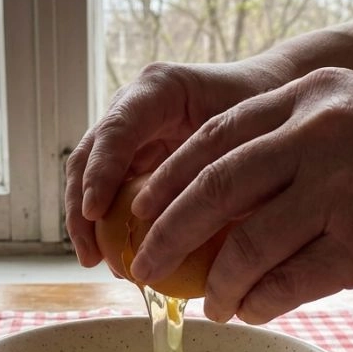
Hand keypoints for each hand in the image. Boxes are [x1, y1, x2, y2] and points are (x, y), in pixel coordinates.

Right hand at [65, 56, 292, 267]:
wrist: (272, 94)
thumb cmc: (268, 108)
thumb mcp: (252, 133)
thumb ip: (225, 167)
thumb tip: (203, 224)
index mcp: (160, 89)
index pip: (117, 130)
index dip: (100, 171)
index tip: (94, 213)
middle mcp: (134, 108)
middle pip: (88, 155)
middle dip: (80, 206)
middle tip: (91, 252)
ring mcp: (130, 133)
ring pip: (89, 176)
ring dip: (86, 221)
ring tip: (97, 262)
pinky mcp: (134, 158)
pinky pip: (110, 192)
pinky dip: (107, 224)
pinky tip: (116, 258)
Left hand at [128, 67, 352, 322]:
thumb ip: (304, 145)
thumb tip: (231, 202)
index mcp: (317, 94)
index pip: (215, 137)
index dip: (168, 181)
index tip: (143, 213)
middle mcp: (324, 130)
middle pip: (212, 187)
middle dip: (167, 234)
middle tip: (146, 267)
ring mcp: (346, 185)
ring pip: (245, 244)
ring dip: (219, 283)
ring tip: (211, 304)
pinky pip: (290, 283)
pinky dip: (262, 304)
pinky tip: (254, 313)